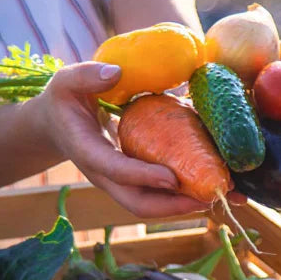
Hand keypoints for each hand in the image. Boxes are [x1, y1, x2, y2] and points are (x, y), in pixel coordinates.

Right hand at [30, 62, 209, 217]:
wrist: (57, 125)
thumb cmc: (64, 101)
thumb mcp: (67, 82)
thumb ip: (87, 76)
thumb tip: (116, 73)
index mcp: (87, 152)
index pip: (115, 170)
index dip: (143, 176)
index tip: (171, 177)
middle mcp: (105, 175)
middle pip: (138, 204)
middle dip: (174, 206)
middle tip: (209, 197)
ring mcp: (120, 182)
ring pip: (152, 205)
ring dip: (186, 205)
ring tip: (223, 196)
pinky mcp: (134, 181)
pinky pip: (159, 195)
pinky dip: (185, 194)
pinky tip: (214, 184)